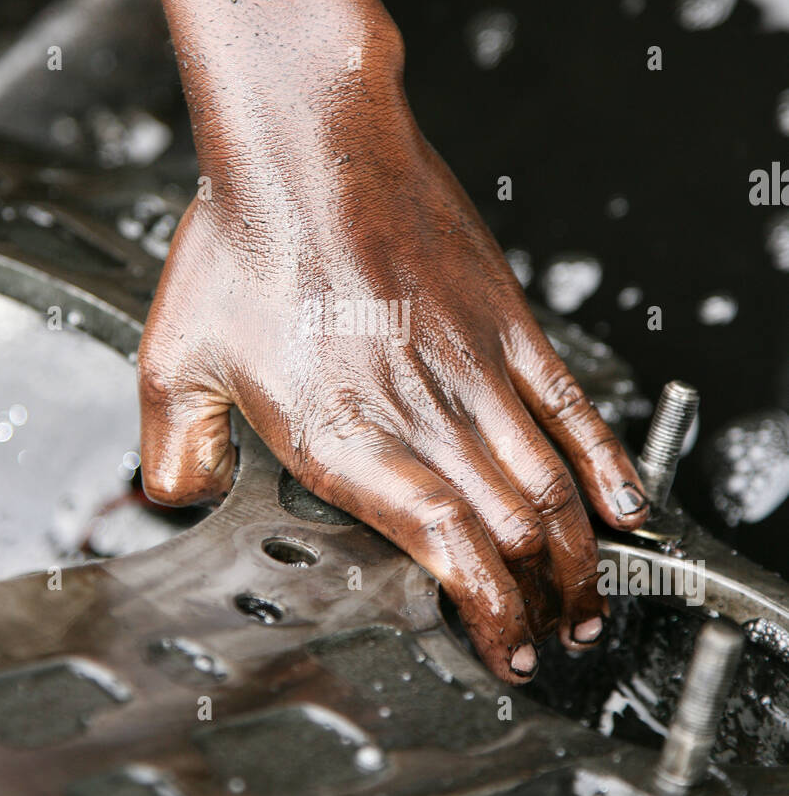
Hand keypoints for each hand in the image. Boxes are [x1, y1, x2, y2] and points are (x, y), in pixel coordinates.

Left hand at [138, 37, 648, 684]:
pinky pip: (570, 405)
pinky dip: (604, 461)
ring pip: (550, 483)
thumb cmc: (245, 243)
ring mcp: (474, 370)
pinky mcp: (505, 324)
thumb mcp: (173, 361)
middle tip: (553, 636)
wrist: (308, 147)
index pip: (442, 548)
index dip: (484, 609)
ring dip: (577, 554)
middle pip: (509, 530)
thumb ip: (176, 450)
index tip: (502, 647)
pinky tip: (622, 503)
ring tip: (587, 599)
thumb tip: (180, 496)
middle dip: (539, 600)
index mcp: (345, 438)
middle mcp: (420, 415)